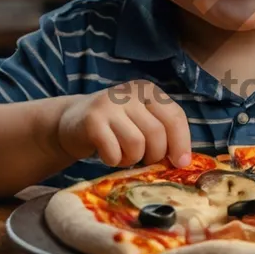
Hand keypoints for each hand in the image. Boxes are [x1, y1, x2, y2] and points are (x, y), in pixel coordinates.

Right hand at [57, 80, 191, 168]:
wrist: (71, 121)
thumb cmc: (115, 126)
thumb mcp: (141, 120)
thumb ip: (163, 132)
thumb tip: (182, 160)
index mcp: (148, 90)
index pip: (175, 117)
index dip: (181, 143)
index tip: (181, 163)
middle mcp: (130, 92)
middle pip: (157, 133)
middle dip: (154, 155)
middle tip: (142, 160)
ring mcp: (109, 104)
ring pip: (137, 144)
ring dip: (132, 159)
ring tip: (123, 155)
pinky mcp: (92, 120)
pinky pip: (114, 152)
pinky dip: (114, 161)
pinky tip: (108, 154)